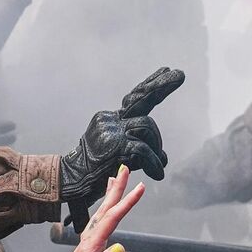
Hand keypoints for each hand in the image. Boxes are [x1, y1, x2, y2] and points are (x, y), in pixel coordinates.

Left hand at [31, 168, 146, 251]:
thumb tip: (120, 248)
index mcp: (90, 247)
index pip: (111, 219)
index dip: (126, 202)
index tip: (138, 186)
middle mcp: (88, 243)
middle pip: (106, 210)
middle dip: (116, 188)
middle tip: (124, 168)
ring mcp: (86, 247)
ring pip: (101, 216)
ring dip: (110, 198)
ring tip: (114, 182)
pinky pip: (98, 227)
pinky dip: (105, 215)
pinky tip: (107, 216)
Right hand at [59, 67, 184, 224]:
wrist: (71, 181)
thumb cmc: (95, 170)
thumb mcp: (119, 154)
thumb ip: (141, 149)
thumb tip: (164, 156)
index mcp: (110, 119)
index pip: (134, 98)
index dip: (151, 84)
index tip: (167, 70)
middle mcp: (110, 119)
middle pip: (141, 99)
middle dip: (162, 87)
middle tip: (180, 74)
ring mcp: (112, 131)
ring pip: (147, 127)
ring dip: (157, 147)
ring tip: (157, 164)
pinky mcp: (115, 146)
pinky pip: (143, 150)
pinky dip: (154, 163)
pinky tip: (157, 173)